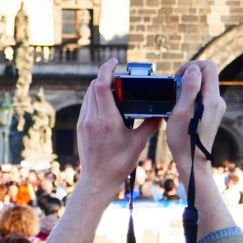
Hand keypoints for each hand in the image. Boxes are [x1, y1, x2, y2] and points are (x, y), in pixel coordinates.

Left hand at [74, 58, 159, 199]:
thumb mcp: (138, 145)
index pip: (102, 87)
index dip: (107, 70)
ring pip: (89, 94)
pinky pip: (87, 104)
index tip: (114, 62)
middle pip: (94, 86)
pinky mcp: (81, 127)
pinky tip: (107, 103)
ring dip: (100, 87)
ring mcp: (84, 123)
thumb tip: (160, 112)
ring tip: (114, 88)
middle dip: (105, 77)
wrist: (97, 180)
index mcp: (107, 122)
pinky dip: (96, 98)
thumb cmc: (118, 165)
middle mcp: (92, 120)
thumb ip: (149, 125)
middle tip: (119, 76)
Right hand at [166, 60, 224, 170]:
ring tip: (174, 104)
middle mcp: (217, 101)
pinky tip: (178, 111)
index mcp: (211, 98)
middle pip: (206, 76)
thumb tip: (194, 70)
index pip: (209, 67)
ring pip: (202, 87)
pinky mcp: (211, 114)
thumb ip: (189, 88)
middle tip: (174, 91)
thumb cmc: (184, 140)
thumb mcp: (181, 111)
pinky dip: (189, 99)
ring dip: (187, 90)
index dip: (192, 66)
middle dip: (188, 77)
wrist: (192, 161)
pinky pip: (201, 98)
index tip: (178, 77)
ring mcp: (216, 108)